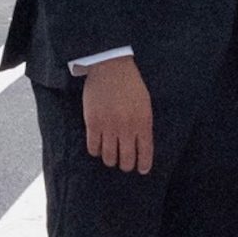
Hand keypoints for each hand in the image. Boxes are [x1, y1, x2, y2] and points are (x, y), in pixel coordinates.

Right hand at [81, 57, 153, 173]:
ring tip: (110, 158)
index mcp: (143, 122)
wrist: (111, 67)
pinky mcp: (92, 123)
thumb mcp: (145, 104)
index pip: (145, 153)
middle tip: (124, 165)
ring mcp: (109, 126)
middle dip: (126, 165)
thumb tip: (142, 146)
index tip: (141, 170)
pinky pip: (93, 148)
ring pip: (109, 157)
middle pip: (126, 159)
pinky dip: (96, 151)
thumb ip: (144, 124)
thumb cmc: (130, 84)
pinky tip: (98, 148)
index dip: (143, 165)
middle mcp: (127, 127)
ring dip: (110, 160)